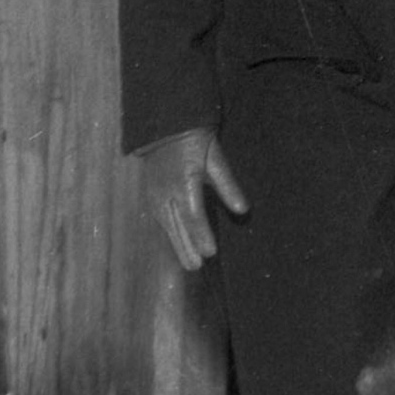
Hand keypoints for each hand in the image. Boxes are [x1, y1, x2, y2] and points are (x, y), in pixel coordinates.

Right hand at [138, 127, 247, 272]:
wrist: (165, 127)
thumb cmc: (194, 141)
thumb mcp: (215, 158)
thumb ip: (227, 185)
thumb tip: (243, 210)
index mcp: (183, 182)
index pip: (193, 215)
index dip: (201, 235)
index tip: (210, 253)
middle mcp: (166, 191)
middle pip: (177, 226)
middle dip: (187, 248)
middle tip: (198, 267)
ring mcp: (155, 194)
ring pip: (167, 226)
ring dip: (178, 245)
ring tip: (190, 264)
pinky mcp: (151, 196)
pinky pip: (161, 220)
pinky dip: (171, 234)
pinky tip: (178, 245)